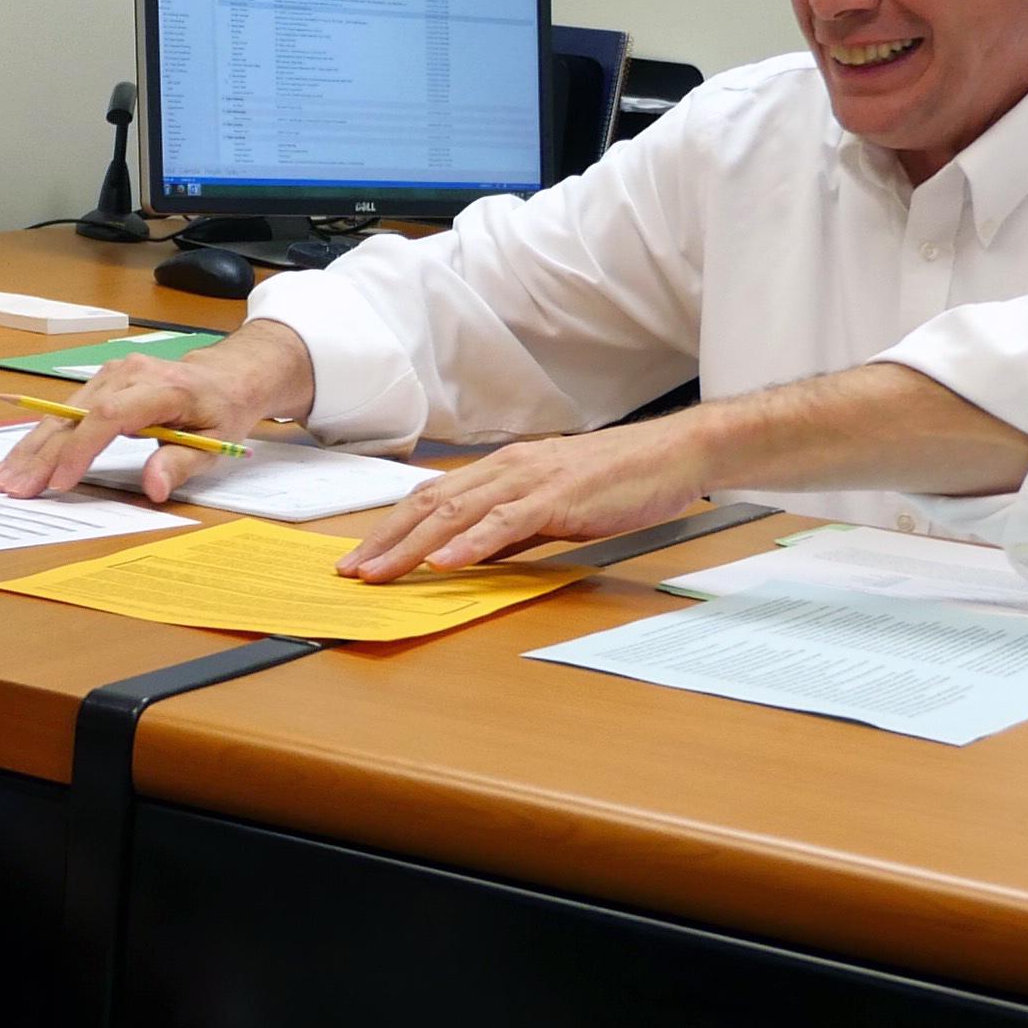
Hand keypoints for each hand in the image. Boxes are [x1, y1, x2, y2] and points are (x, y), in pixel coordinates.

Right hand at [0, 320, 318, 504]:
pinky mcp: (100, 381)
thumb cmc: (221, 411)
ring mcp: (111, 373)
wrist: (225, 375)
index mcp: (164, 388)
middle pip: (75, 413)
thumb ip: (181, 464)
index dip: (81, 448)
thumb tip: (154, 488)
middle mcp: (129, 374)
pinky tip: (19, 459)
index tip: (60, 482)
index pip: (110, 415)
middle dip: (41, 453)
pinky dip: (41, 436)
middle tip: (13, 487)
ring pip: (62, 411)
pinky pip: (65, 409)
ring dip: (31, 446)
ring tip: (4, 478)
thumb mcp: (216, 444)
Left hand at [337, 412, 714, 581]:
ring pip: (458, 512)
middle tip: (351, 572)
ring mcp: (532, 480)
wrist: (675, 454)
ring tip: (381, 572)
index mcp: (504, 470)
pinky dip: (472, 542)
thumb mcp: (553, 506)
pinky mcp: (559, 497)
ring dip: (413, 545)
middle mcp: (509, 469)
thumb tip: (470, 554)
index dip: (392, 526)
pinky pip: (507, 522)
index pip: (433, 497)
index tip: (362, 556)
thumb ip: (511, 528)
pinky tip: (446, 561)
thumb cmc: (620, 481)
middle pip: (431, 504)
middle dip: (386, 539)